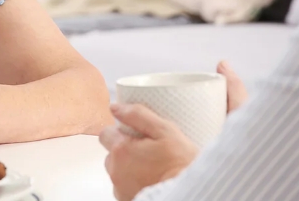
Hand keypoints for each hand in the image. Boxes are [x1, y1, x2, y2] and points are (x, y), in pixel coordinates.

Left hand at [97, 61, 247, 200]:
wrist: (192, 195)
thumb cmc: (181, 165)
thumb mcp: (165, 130)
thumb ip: (138, 115)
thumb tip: (115, 107)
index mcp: (121, 151)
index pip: (105, 133)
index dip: (120, 131)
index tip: (135, 134)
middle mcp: (116, 171)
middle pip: (111, 153)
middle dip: (125, 149)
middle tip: (148, 150)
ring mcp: (120, 189)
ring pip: (118, 171)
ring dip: (129, 167)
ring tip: (152, 166)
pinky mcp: (128, 200)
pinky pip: (125, 186)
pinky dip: (135, 182)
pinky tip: (152, 179)